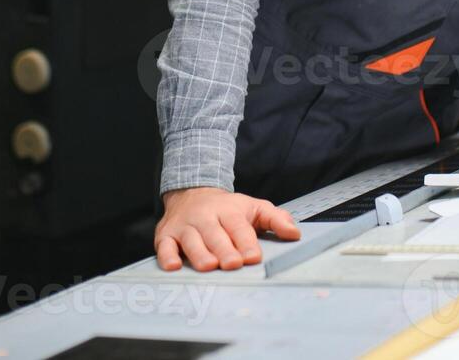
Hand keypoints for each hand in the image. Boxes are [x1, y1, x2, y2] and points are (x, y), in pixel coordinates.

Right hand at [154, 186, 300, 271]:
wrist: (191, 192)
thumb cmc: (226, 208)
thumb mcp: (253, 207)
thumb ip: (275, 219)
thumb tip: (294, 233)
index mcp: (228, 210)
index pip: (238, 226)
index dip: (246, 242)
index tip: (253, 257)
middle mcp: (205, 217)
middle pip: (215, 234)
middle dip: (224, 250)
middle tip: (233, 264)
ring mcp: (185, 226)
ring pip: (191, 241)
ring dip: (199, 254)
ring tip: (209, 266)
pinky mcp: (166, 235)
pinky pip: (164, 246)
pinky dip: (166, 256)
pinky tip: (173, 266)